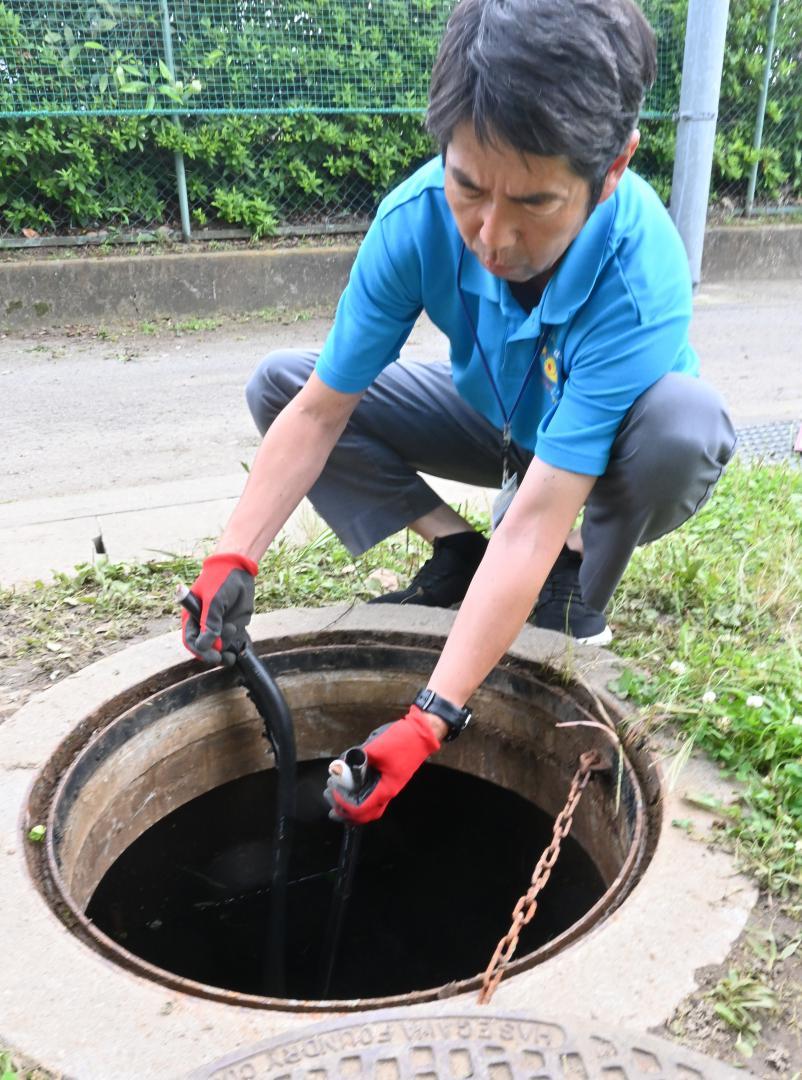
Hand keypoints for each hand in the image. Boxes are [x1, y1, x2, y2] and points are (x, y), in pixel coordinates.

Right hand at [181, 552, 257, 664]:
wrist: (239, 569)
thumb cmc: (221, 580)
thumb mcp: (214, 600)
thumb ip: (209, 622)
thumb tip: (204, 645)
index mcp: (193, 617)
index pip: (191, 640)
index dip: (200, 651)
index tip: (214, 656)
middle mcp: (204, 624)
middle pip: (205, 648)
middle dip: (214, 654)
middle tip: (226, 657)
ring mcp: (219, 626)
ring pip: (220, 647)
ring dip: (226, 650)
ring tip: (233, 637)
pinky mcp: (232, 625)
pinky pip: (232, 641)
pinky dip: (236, 645)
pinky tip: (240, 643)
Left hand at [325, 706, 440, 824]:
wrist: (421, 733)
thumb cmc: (401, 740)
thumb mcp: (376, 747)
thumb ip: (356, 758)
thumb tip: (340, 766)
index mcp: (385, 788)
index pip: (360, 808)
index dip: (343, 803)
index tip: (333, 789)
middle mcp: (387, 793)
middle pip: (364, 815)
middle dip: (344, 811)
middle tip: (329, 795)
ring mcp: (388, 788)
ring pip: (368, 808)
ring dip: (350, 805)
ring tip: (334, 794)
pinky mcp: (387, 781)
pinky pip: (371, 797)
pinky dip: (358, 797)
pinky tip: (349, 788)